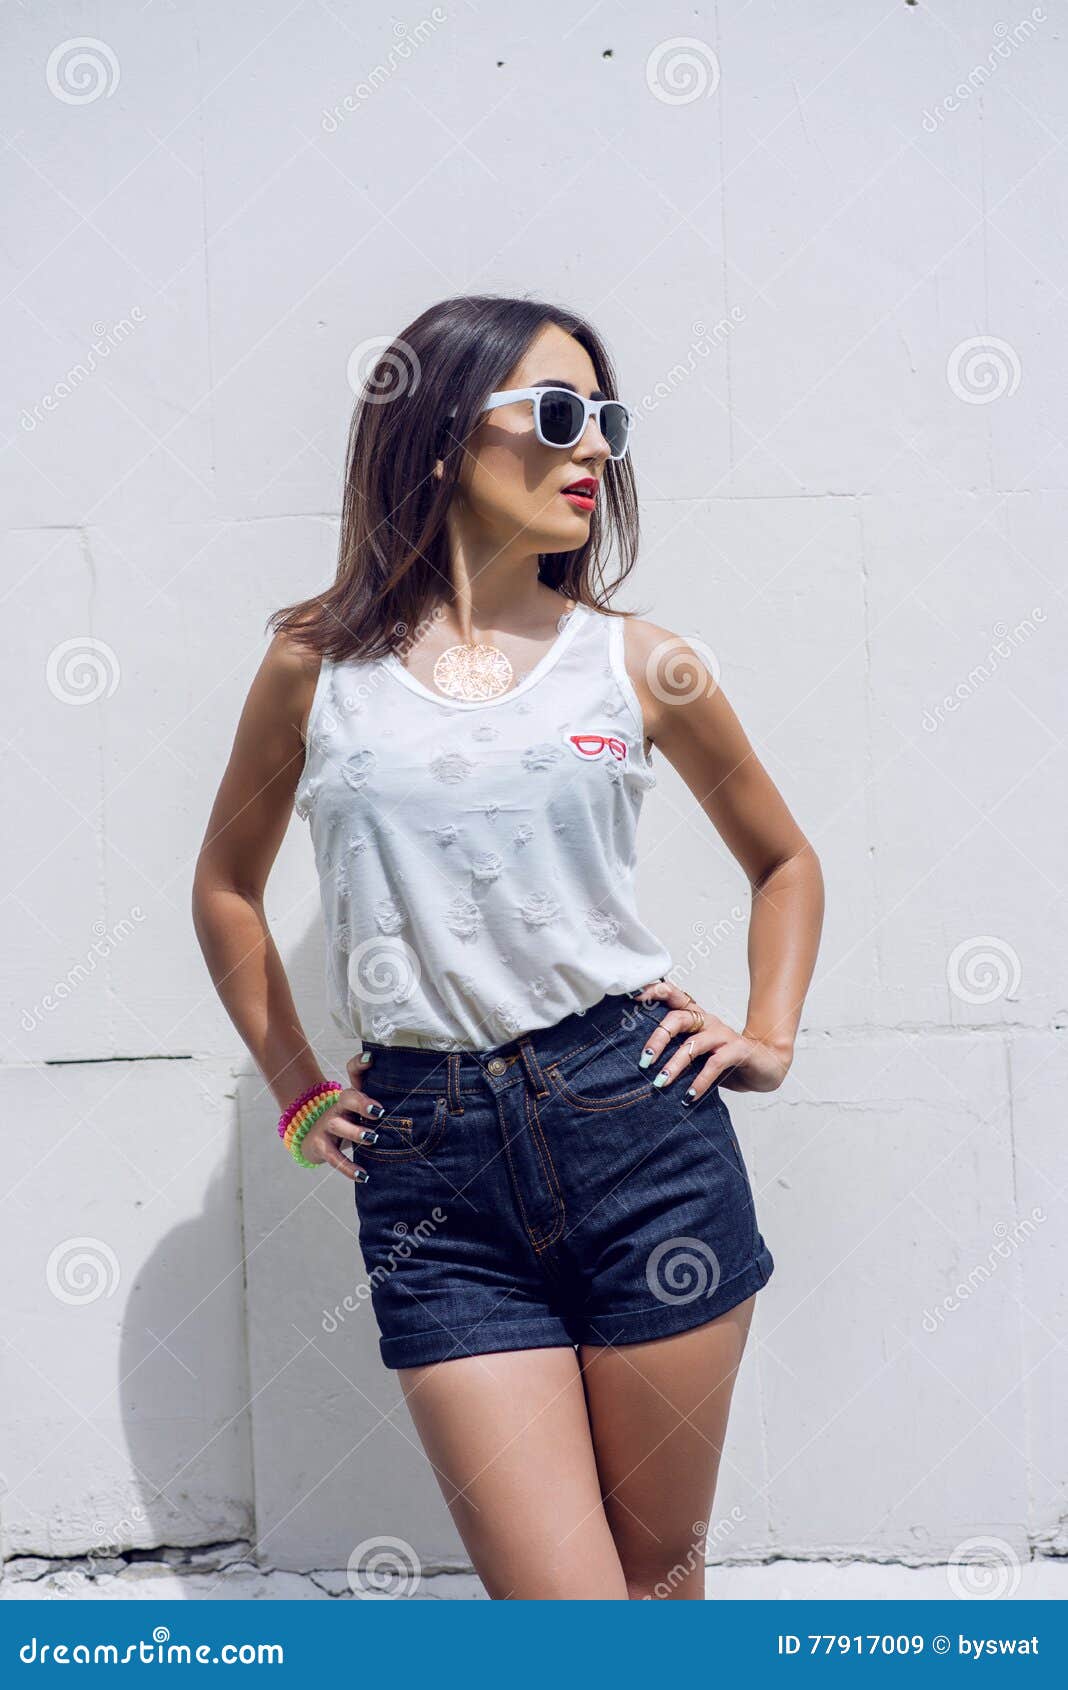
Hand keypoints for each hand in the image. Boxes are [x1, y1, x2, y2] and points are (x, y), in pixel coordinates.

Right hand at [295, 1053, 383, 1179]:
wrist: (311, 1138)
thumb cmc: (344, 1121)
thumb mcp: (358, 1107)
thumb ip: (371, 1091)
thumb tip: (377, 1062)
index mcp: (349, 1096)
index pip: (352, 1074)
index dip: (359, 1065)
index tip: (371, 1060)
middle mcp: (337, 1108)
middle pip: (346, 1098)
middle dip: (361, 1103)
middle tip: (379, 1111)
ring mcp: (327, 1127)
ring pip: (337, 1126)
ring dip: (355, 1132)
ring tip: (373, 1139)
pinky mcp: (321, 1147)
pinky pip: (334, 1158)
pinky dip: (348, 1168)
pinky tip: (364, 1176)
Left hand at [632, 980, 791, 1100]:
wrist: (766, 1065)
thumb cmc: (725, 1060)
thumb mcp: (698, 1054)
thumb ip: (676, 1052)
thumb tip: (643, 1065)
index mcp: (697, 1017)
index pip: (675, 996)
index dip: (656, 992)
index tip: (635, 996)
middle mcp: (708, 1021)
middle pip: (678, 1018)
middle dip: (658, 1037)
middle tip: (644, 1060)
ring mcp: (723, 1034)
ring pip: (693, 1044)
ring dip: (675, 1064)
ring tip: (660, 1082)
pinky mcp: (738, 1050)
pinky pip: (715, 1064)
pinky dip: (700, 1081)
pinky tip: (689, 1095)